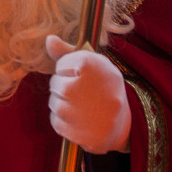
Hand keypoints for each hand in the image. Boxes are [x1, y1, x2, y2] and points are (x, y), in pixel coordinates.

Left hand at [45, 36, 130, 154]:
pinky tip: (79, 119)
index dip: (69, 70)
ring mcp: (83, 112)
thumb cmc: (103, 87)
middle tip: (83, 93)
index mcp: (90, 64)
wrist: (122, 122)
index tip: (85, 76)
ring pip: (54, 104)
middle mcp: (85, 86)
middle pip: (55, 84)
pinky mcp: (80, 132)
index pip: (61, 65)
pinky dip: (63, 122)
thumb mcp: (92, 64)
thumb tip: (49, 39)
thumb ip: (67, 52)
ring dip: (62, 105)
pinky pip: (56, 123)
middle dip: (64, 87)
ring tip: (81, 106)